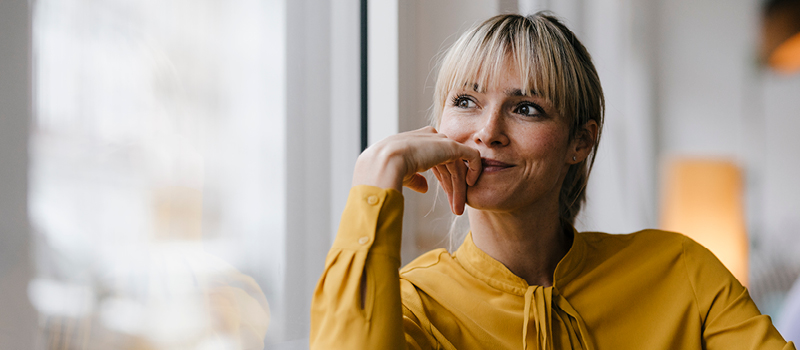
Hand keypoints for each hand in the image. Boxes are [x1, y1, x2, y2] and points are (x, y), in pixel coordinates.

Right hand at [352, 126, 481, 214]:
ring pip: (458, 166)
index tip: (445, 196)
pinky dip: (475, 170)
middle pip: (449, 164)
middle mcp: (431, 138)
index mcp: (418, 141)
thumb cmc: (386, 170)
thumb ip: (416, 178)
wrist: (384, 163)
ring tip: (458, 209)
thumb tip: (425, 187)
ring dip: (459, 188)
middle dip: (453, 187)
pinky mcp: (452, 146)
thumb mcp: (403, 174)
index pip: (438, 160)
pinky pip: (471, 156)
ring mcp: (441, 141)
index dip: (443, 179)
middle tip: (456, 208)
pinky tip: (470, 185)